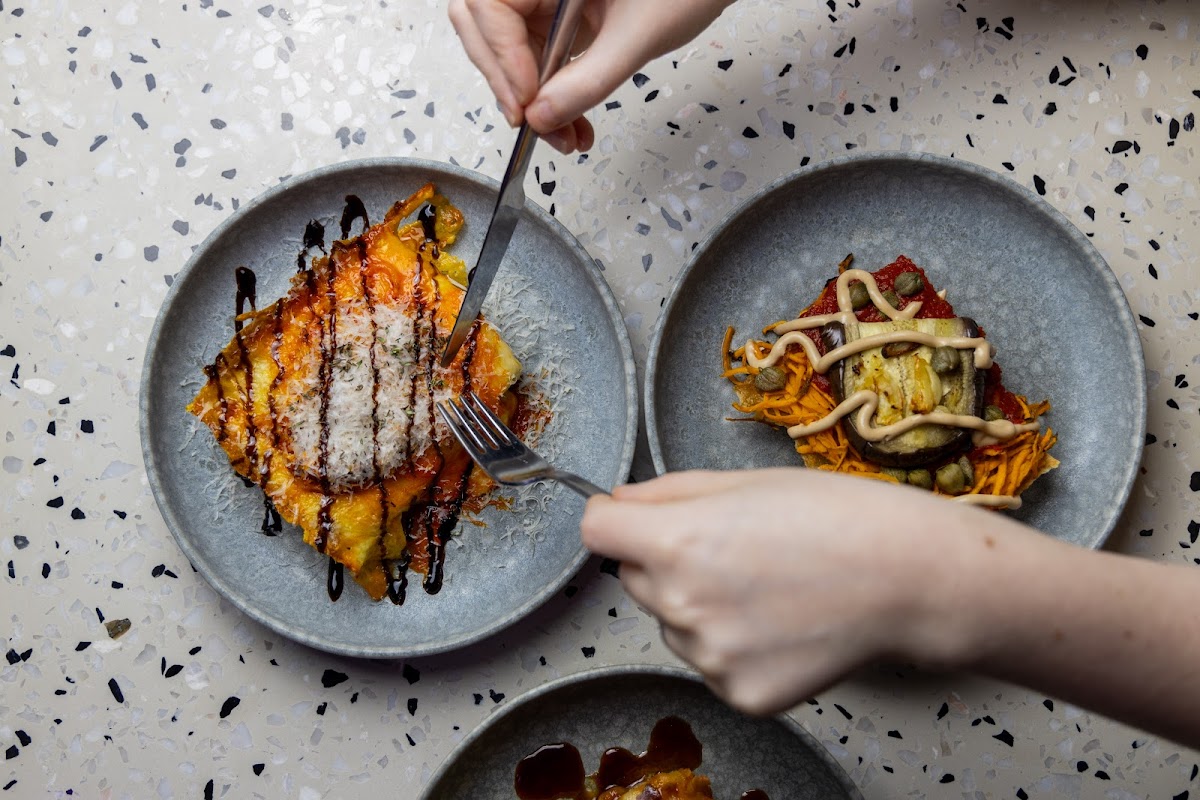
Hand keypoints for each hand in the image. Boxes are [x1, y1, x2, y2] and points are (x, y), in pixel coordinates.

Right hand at [448, 0, 734, 152]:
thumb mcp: (638, 36)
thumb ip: (588, 79)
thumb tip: (541, 118)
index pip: (488, 6)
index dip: (501, 57)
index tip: (526, 102)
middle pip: (483, 25)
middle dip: (506, 82)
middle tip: (534, 125)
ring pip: (507, 49)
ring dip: (530, 100)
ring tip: (564, 137)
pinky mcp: (559, 16)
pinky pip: (534, 56)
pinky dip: (548, 95)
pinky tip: (570, 124)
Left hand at [581, 468, 999, 713]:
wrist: (908, 579)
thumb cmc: (836, 516)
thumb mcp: (744, 481)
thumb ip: (668, 493)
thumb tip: (619, 502)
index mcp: (676, 542)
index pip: (596, 530)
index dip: (617, 518)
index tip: (636, 518)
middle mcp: (681, 605)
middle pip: (635, 577)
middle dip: (666, 561)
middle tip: (733, 550)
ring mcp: (709, 657)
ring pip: (673, 623)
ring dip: (700, 606)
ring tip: (769, 587)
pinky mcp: (739, 693)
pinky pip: (711, 663)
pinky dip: (736, 646)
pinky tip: (782, 625)